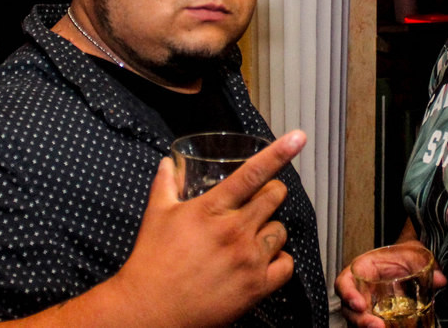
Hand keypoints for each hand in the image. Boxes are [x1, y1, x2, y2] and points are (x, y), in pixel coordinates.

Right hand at [108, 130, 306, 326]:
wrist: (149, 312)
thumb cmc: (151, 263)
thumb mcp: (156, 216)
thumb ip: (166, 185)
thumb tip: (169, 163)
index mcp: (211, 210)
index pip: (252, 174)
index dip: (279, 153)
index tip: (298, 137)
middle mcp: (234, 231)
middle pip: (275, 197)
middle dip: (270, 194)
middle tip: (257, 203)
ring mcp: (248, 259)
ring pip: (281, 230)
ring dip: (270, 230)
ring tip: (250, 238)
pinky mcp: (256, 287)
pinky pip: (286, 265)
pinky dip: (278, 262)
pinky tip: (262, 261)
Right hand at [335, 241, 447, 327]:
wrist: (407, 261)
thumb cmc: (402, 255)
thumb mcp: (413, 254)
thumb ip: (424, 264)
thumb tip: (441, 279)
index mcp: (361, 270)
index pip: (344, 282)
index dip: (347, 294)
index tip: (359, 304)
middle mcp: (360, 290)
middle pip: (350, 309)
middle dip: (361, 321)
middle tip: (377, 326)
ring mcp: (367, 306)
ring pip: (358, 322)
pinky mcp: (376, 317)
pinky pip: (371, 326)